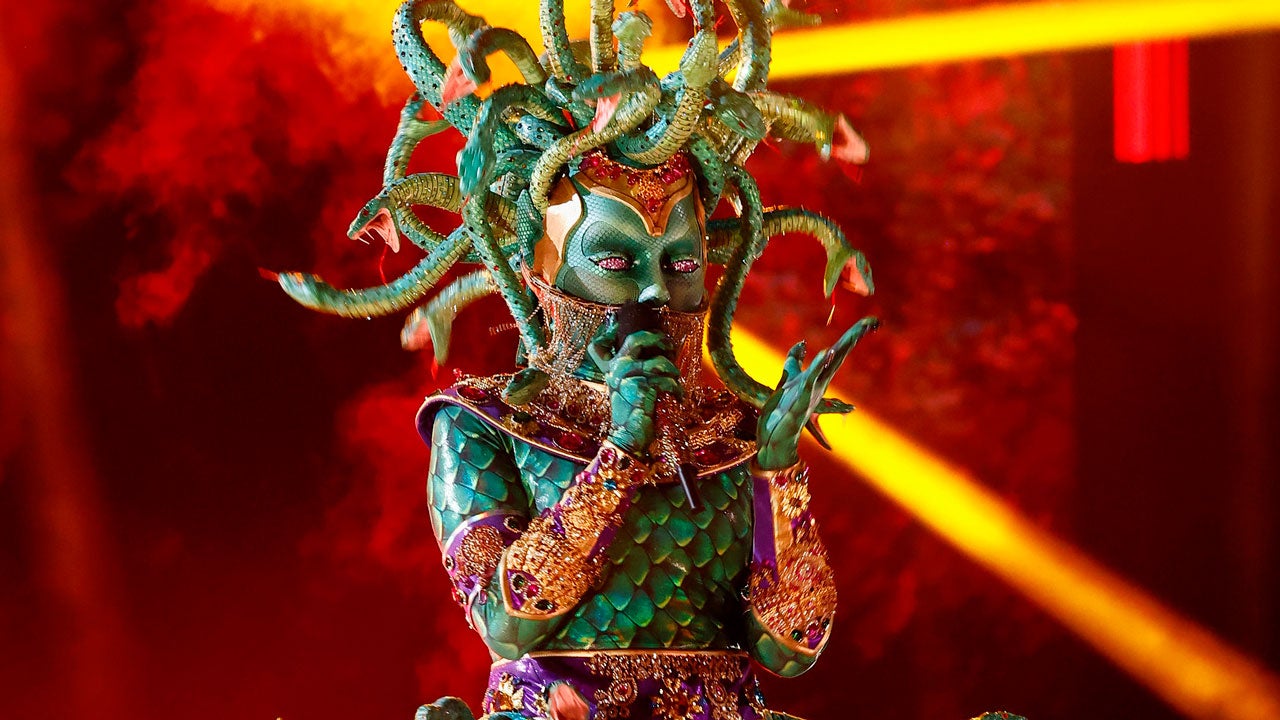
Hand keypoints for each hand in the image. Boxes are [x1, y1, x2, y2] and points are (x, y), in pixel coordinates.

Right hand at [587, 322, 681, 456]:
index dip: (627, 333)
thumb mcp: (625, 388)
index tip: (645, 333)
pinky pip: (667, 381)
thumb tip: (658, 351)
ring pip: (661, 362)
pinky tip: (676, 398)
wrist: (629, 436)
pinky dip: (676, 390)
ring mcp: (629, 377)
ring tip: (675, 384)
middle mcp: (618, 369)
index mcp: (612, 368)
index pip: (614, 343)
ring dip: (673, 373)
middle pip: (639, 339)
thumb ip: (632, 370)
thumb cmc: (632, 412)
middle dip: (660, 339)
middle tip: (669, 345)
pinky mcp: (642, 387)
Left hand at [756, 319, 875, 469]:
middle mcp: (821, 382)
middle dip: (854, 336)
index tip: (871, 321)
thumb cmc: (783, 409)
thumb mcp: (789, 378)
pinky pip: (810, 380)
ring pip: (828, 367)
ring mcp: (812, 391)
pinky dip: (818, 367)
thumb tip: (802, 343)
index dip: (853, 335)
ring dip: (839, 351)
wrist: (775, 435)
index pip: (839, 351)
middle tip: (873, 321)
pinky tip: (826, 354)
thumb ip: (795, 361)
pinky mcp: (800, 400)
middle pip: (840, 354)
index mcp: (820, 376)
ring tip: (853, 334)